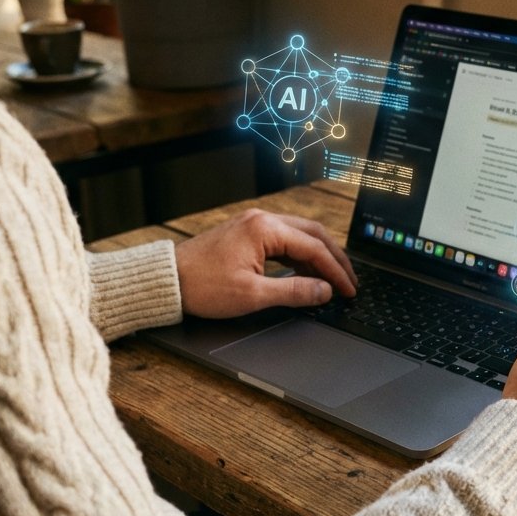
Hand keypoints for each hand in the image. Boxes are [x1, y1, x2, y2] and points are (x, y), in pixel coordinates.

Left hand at [174, 209, 356, 317]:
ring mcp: (253, 224)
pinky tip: (306, 272)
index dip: (336, 272)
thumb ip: (295, 291)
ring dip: (319, 256)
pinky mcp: (246, 233)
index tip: (349, 290)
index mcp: (265, 229)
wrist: (167, 280)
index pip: (315, 248)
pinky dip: (300, 255)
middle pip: (313, 234)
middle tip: (349, 282)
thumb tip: (324, 291)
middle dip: (335, 259)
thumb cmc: (202, 286)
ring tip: (332, 279)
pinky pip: (284, 239)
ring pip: (300, 235)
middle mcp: (262, 220)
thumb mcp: (253, 295)